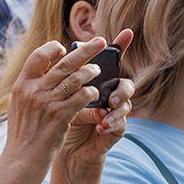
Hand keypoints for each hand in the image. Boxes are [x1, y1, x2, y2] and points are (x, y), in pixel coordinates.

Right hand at [6, 34, 132, 180]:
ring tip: (98, 71)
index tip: (64, 48)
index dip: (53, 48)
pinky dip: (90, 93)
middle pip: (63, 62)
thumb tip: (41, 74)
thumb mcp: (19, 108)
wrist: (21, 161)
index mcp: (21, 86)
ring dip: (91, 72)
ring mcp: (46, 102)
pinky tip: (94, 94)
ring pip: (76, 77)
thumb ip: (29, 90)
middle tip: (100, 42)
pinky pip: (81, 97)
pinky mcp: (60, 115)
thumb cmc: (22, 136)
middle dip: (85, 50)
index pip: (38, 56)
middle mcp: (33, 90)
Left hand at [52, 31, 136, 183]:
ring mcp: (114, 111)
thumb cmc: (57, 121)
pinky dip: (112, 123)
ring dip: (117, 106)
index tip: (127, 32)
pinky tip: (101, 126)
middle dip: (119, 85)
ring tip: (104, 113)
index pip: (110, 62)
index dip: (121, 46)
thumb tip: (61, 57)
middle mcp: (108, 94)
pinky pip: (122, 122)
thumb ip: (61, 80)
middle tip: (108, 91)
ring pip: (126, 101)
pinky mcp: (115, 129)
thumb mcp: (56, 97)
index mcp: (95, 83)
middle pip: (123, 80)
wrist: (60, 151)